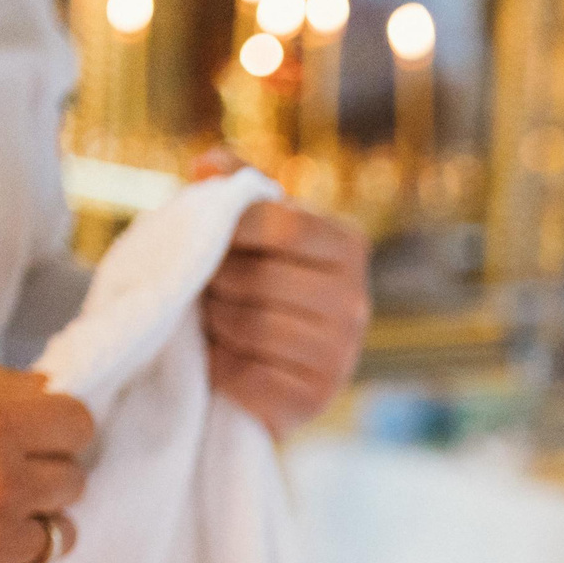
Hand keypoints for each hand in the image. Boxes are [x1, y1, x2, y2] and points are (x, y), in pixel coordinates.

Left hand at [192, 152, 369, 436]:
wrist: (270, 369)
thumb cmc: (255, 283)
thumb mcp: (249, 230)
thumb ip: (233, 191)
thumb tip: (208, 164)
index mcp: (348, 246)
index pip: (284, 225)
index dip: (231, 228)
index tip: (207, 236)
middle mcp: (356, 301)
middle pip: (262, 278)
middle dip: (218, 281)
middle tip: (210, 286)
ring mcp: (341, 355)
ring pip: (252, 326)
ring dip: (217, 323)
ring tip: (217, 319)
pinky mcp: (314, 398)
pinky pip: (248, 375)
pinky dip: (222, 366)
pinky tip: (226, 358)